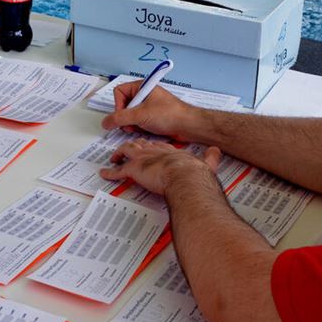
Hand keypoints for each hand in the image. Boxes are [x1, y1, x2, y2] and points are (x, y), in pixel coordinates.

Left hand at [98, 138, 220, 194]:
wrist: (185, 176)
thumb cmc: (193, 173)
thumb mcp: (205, 163)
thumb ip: (210, 158)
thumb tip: (216, 152)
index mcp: (169, 150)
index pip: (157, 145)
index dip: (151, 146)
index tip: (149, 147)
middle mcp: (154, 151)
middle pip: (140, 144)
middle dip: (133, 146)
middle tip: (128, 148)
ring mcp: (142, 159)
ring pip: (126, 151)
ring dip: (119, 154)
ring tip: (114, 157)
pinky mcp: (134, 169)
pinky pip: (118, 171)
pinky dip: (110, 173)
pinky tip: (105, 174)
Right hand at [101, 82, 195, 138]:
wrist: (188, 126)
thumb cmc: (170, 114)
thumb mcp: (140, 115)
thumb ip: (119, 118)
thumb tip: (105, 122)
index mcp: (142, 87)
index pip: (119, 92)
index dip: (118, 105)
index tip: (124, 115)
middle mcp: (144, 95)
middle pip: (123, 105)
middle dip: (125, 117)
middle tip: (132, 123)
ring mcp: (148, 106)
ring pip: (130, 115)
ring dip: (132, 124)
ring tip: (140, 127)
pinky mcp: (152, 117)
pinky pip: (138, 122)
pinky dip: (139, 127)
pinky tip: (146, 130)